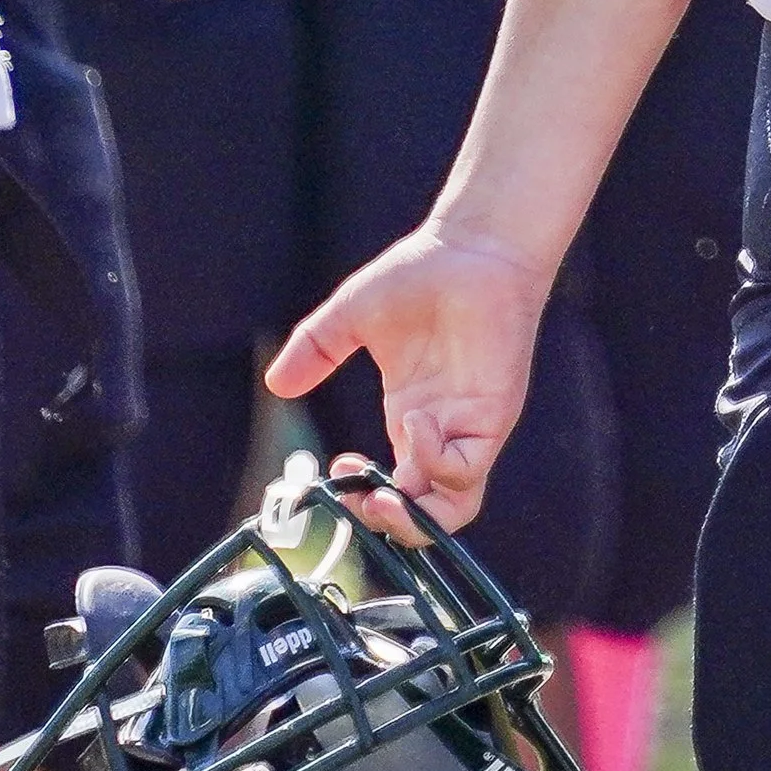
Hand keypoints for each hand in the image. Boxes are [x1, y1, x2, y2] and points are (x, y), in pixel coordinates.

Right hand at [267, 223, 546, 537]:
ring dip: (413, 515)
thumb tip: (277, 384)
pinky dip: (435, 463)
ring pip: (453, 508)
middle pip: (426, 515)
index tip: (336, 472)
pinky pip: (468, 469)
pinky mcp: (494, 414)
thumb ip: (315, 351)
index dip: (364, 497)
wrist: (474, 245)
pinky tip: (413, 423)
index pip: (394, 488)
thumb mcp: (351, 317)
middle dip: (389, 525)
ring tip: (382, 494)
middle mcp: (440, 432)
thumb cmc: (422, 274)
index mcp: (411, 418)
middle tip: (358, 505)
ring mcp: (469, 427)